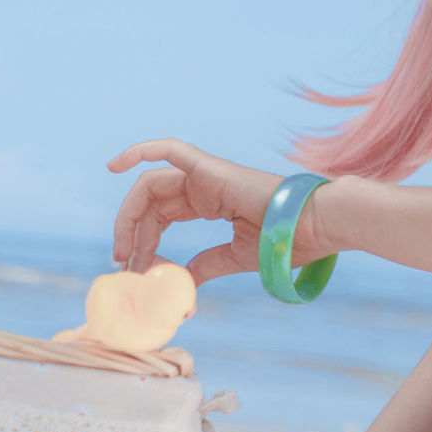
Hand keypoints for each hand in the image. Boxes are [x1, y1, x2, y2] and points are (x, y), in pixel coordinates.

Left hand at [106, 139, 286, 283]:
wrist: (316, 227)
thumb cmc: (286, 241)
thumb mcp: (235, 258)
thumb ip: (206, 265)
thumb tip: (183, 280)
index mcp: (212, 202)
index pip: (163, 216)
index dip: (143, 241)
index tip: (134, 270)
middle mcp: (205, 185)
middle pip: (151, 204)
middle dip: (130, 232)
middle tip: (121, 263)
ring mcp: (207, 174)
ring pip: (151, 185)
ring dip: (128, 214)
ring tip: (122, 248)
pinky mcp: (210, 168)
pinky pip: (170, 150)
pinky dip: (142, 151)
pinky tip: (115, 165)